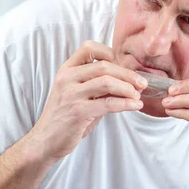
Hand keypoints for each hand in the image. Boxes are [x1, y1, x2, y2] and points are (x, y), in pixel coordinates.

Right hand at [30, 41, 146, 161]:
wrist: (46, 140)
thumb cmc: (65, 118)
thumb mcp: (78, 95)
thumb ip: (96, 86)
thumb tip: (126, 82)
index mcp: (66, 70)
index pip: (88, 48)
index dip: (109, 53)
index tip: (122, 65)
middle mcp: (67, 78)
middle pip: (104, 66)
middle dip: (127, 74)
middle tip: (142, 83)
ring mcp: (71, 94)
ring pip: (107, 82)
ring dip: (128, 88)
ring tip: (138, 95)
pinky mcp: (78, 111)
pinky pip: (108, 103)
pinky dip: (126, 103)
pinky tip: (135, 106)